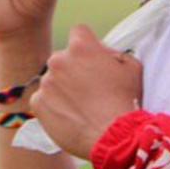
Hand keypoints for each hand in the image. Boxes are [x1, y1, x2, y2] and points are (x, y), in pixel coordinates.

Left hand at [32, 25, 142, 160]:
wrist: (113, 136)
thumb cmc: (126, 100)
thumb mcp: (132, 67)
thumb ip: (114, 53)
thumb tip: (102, 53)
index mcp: (81, 47)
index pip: (79, 32)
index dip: (87, 44)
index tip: (92, 57)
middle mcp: (58, 60)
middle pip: (63, 58)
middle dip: (74, 68)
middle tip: (88, 87)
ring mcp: (46, 82)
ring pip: (52, 79)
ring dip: (62, 87)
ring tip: (81, 105)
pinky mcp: (37, 102)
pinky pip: (43, 98)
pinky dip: (53, 105)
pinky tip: (70, 114)